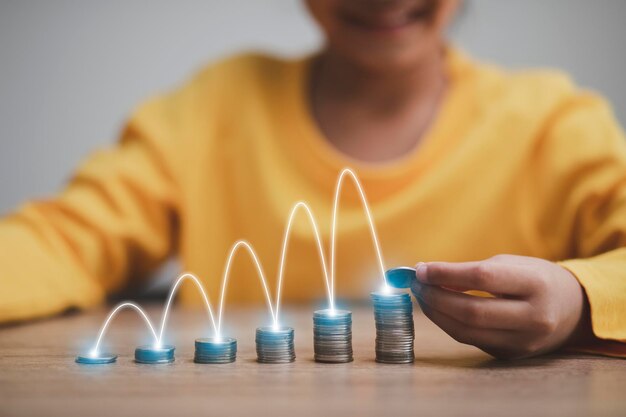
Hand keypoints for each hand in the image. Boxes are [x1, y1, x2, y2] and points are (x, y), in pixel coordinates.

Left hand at [411, 254, 591, 358]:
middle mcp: (534, 317)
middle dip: (435, 297)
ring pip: (467, 332)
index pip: (483, 278)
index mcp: (536, 284)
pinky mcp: (511, 355)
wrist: (572, 309)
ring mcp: (523, 341)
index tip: (421, 268)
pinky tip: (437, 309)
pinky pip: (471, 340)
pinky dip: (448, 324)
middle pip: (472, 311)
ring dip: (436, 313)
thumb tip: (429, 278)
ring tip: (422, 295)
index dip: (446, 273)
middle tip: (416, 284)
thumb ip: (472, 271)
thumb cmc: (535, 279)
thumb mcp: (510, 264)